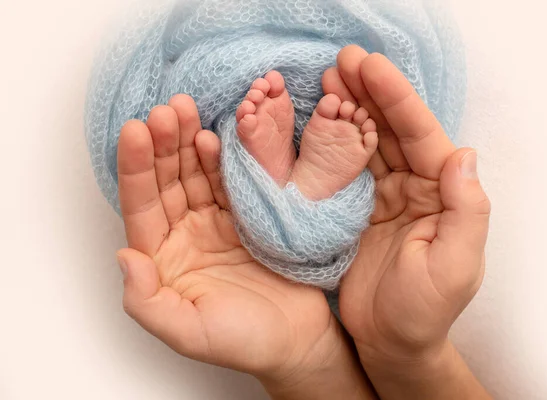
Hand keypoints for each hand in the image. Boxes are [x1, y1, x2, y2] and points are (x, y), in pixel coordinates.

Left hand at [115, 95, 372, 397]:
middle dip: (162, 145)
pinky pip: (228, 182)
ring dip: (187, 142)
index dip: (136, 168)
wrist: (298, 338)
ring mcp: (216, 223)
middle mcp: (184, 235)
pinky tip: (212, 137)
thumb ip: (147, 302)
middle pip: (166, 182)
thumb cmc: (244, 341)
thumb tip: (124, 256)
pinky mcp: (246, 216)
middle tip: (165, 110)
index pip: (142, 206)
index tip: (135, 131)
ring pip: (195, 174)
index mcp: (163, 260)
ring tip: (185, 109)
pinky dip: (221, 159)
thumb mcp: (189, 332)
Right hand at [323, 46, 490, 397]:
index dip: (397, 99)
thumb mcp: (454, 266)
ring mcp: (381, 197)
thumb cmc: (424, 311)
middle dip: (368, 93)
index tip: (371, 67)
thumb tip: (464, 156)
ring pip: (364, 143)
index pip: (421, 135)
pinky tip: (314, 121)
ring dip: (347, 110)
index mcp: (440, 194)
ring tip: (326, 79)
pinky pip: (341, 170)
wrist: (390, 342)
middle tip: (343, 61)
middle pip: (390, 130)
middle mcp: (413, 187)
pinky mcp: (353, 211)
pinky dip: (329, 144)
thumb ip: (465, 212)